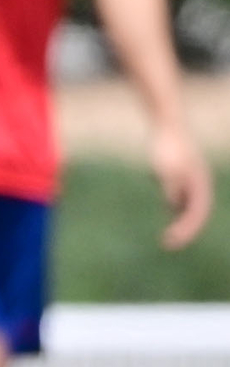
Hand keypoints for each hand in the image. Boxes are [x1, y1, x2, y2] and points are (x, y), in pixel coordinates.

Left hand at [155, 121, 213, 251]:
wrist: (166, 122)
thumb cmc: (167, 145)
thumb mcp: (166, 167)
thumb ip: (171, 186)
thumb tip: (173, 205)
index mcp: (200, 185)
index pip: (196, 215)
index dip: (185, 231)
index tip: (170, 241)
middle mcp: (200, 184)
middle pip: (195, 214)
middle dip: (184, 231)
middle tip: (168, 244)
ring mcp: (193, 179)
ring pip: (190, 206)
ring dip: (182, 221)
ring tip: (171, 236)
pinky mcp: (183, 173)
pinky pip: (184, 195)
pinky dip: (178, 207)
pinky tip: (170, 210)